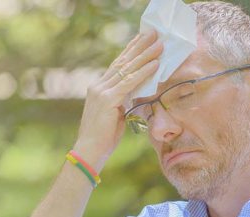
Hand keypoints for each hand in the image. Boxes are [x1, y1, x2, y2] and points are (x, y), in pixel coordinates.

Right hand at [74, 30, 161, 169]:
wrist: (89, 151)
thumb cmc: (103, 137)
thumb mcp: (116, 114)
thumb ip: (123, 101)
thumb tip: (136, 92)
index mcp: (99, 88)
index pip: (118, 65)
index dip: (131, 51)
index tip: (142, 39)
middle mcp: (99, 85)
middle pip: (123, 61)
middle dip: (139, 46)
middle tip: (153, 33)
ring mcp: (101, 91)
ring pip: (128, 69)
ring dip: (145, 55)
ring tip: (159, 44)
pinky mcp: (108, 100)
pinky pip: (129, 82)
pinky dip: (143, 72)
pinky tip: (155, 63)